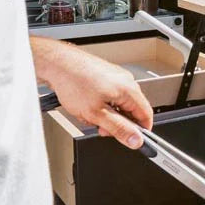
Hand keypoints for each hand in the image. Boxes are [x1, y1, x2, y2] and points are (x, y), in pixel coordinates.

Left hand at [31, 37, 153, 147]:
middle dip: (117, 122)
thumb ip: (119, 129)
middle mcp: (126, 80)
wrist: (57, 63)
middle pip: (131, 110)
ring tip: (88, 113)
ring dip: (106, 113)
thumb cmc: (73, 82)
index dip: (140, 131)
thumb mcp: (96, 114)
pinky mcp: (105, 74)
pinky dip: (99, 103)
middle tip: (100, 127)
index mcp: (129, 90)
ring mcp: (116, 76)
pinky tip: (85, 104)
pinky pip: (109, 95)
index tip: (131, 139)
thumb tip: (135, 140)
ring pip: (118, 103)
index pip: (146, 115)